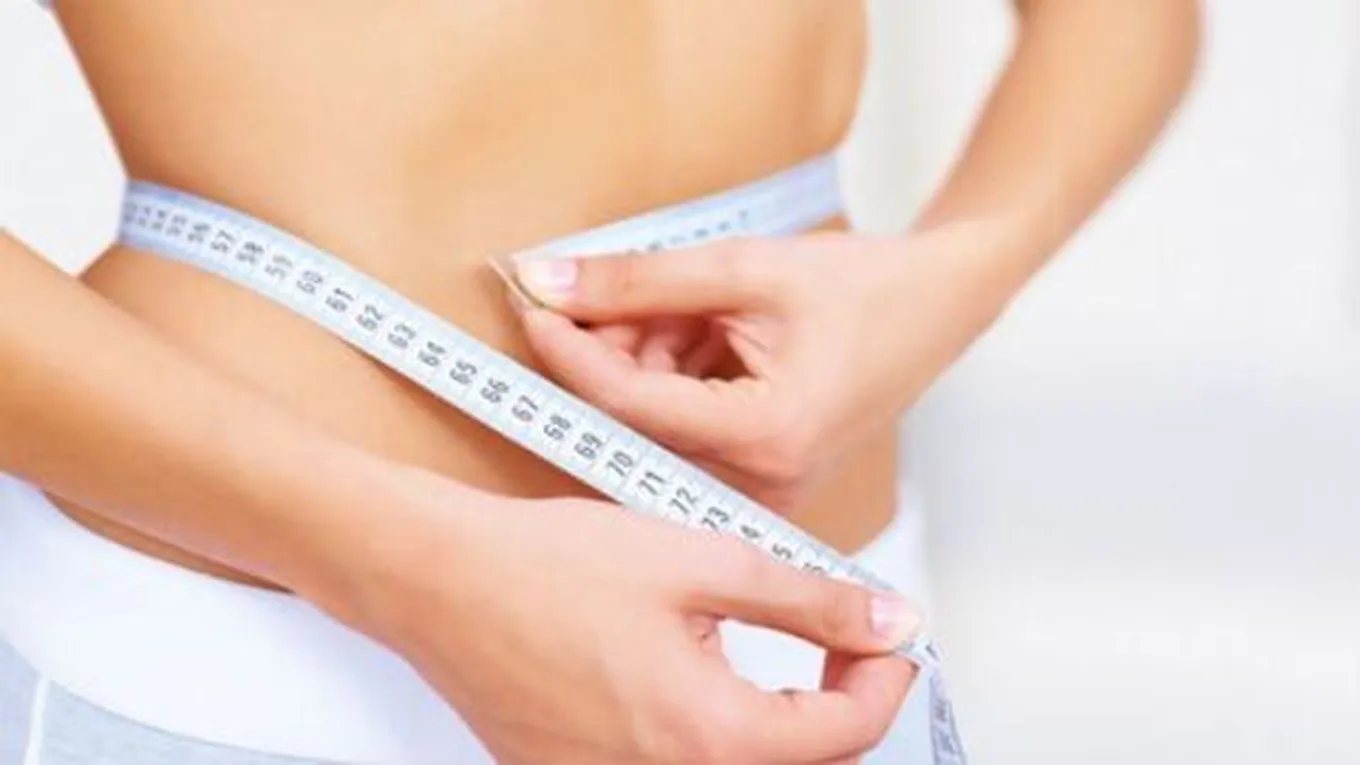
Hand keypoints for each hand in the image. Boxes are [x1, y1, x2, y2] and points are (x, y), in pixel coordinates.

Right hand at [331, 463, 921, 763]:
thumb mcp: (702, 561)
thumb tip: (883, 620)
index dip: (883, 680)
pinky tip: (701, 680)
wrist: (440, 581)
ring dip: (778, 725)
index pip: (846, 734)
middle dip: (837, 707)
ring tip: (773, 655)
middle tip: (841, 645)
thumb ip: (808, 598)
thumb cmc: (544, 568)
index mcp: (708, 735)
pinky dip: (714, 735)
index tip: (886, 641)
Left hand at [510, 224, 1012, 510]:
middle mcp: (761, 482)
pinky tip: (702, 332)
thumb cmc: (864, 287)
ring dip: (648, 356)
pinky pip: (684, 430)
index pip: (627, 403)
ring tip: (690, 302)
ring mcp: (762, 489)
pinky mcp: (759, 478)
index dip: (567, 350)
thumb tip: (546, 280)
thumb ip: (640, 279)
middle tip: (618, 284)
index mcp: (765, 436)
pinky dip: (676, 376)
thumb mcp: (745, 267)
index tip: (528, 302)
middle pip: (636, 418)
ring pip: (654, 423)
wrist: (940, 308)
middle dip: (615, 347)